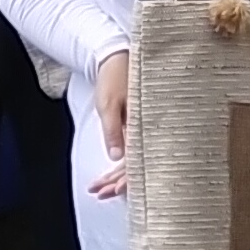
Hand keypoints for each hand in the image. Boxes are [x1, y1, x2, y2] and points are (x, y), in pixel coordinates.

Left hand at [87, 46, 132, 194]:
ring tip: (100, 188)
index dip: (127, 177)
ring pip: (137, 157)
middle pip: (140, 162)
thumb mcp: (108, 105)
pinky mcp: (141, 124)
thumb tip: (117, 157)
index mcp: (144, 123)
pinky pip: (135, 148)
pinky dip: (122, 161)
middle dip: (120, 181)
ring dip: (119, 174)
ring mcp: (146, 126)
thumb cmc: (114, 77)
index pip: (140, 159)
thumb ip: (114, 131)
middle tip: (100, 193)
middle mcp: (149, 127)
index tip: (113, 190)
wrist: (117, 56)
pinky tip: (113, 170)